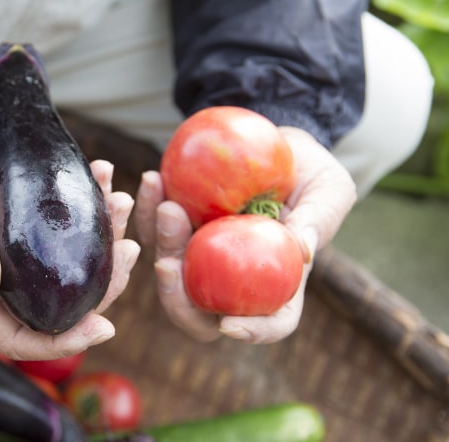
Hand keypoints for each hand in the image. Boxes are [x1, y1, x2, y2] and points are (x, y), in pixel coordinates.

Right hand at [0, 108, 139, 358]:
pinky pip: (70, 214)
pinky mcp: (33, 210)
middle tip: (129, 249)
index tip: (102, 327)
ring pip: (75, 256)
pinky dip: (93, 196)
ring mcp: (24, 243)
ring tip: (122, 201)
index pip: (22, 336)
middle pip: (64, 298)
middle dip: (104, 282)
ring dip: (106, 235)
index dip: (62, 343)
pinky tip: (102, 173)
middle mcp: (6, 274)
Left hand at [134, 126, 355, 343]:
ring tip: (166, 203)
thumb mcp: (329, 189)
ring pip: (169, 267)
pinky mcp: (179, 225)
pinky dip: (148, 207)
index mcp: (277, 282)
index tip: (230, 324)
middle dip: (176, 296)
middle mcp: (233, 277)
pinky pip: (154, 227)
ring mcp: (202, 254)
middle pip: (198, 311)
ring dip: (160, 242)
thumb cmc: (312, 173)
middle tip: (168, 262)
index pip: (270, 322)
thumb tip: (304, 251)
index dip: (253, 332)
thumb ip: (317, 218)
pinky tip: (153, 180)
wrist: (278, 145)